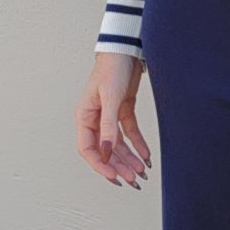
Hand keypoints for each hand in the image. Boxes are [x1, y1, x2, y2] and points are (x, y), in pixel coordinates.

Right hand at [76, 55, 152, 187]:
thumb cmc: (112, 68)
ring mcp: (109, 115)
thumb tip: (107, 153)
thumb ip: (108, 127)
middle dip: (119, 166)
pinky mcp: (123, 110)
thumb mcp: (110, 98)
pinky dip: (138, 144)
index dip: (101, 165)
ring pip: (118, 144)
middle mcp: (95, 119)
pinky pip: (129, 133)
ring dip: (129, 159)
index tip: (115, 177)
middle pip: (105, 150)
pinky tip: (146, 156)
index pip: (88, 149)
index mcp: (84, 116)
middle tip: (133, 180)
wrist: (126, 49)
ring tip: (142, 172)